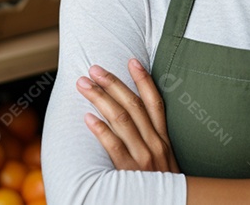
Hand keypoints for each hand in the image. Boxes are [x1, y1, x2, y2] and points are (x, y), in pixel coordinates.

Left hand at [77, 58, 180, 172]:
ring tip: (84, 86)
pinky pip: (115, 147)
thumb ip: (153, 143)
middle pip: (134, 106)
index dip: (144, 80)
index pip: (155, 102)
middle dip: (113, 83)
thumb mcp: (165, 163)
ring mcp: (144, 158)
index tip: (131, 60)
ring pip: (122, 120)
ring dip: (101, 99)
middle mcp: (156, 144)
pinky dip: (101, 130)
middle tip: (94, 69)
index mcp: (164, 139)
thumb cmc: (163, 189)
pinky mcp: (131, 173)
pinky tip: (88, 118)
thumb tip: (134, 124)